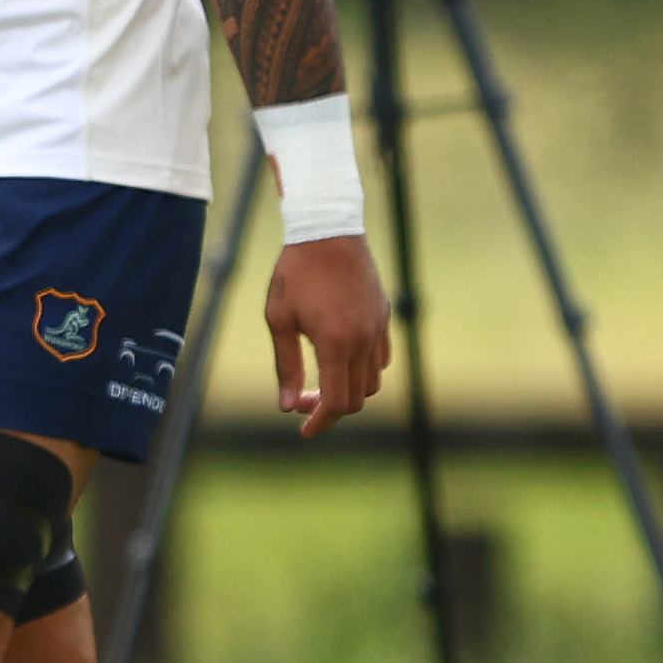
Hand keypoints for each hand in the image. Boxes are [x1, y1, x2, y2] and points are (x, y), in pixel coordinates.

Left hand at [266, 236, 391, 437]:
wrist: (327, 230)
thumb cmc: (295, 273)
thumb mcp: (279, 320)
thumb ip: (286, 366)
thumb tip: (287, 406)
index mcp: (335, 344)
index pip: (336, 403)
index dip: (320, 423)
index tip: (304, 431)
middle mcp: (362, 341)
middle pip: (356, 398)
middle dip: (329, 409)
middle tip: (302, 402)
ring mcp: (377, 328)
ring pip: (372, 381)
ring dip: (348, 391)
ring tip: (321, 382)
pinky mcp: (383, 316)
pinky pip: (381, 358)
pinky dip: (364, 371)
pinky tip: (341, 359)